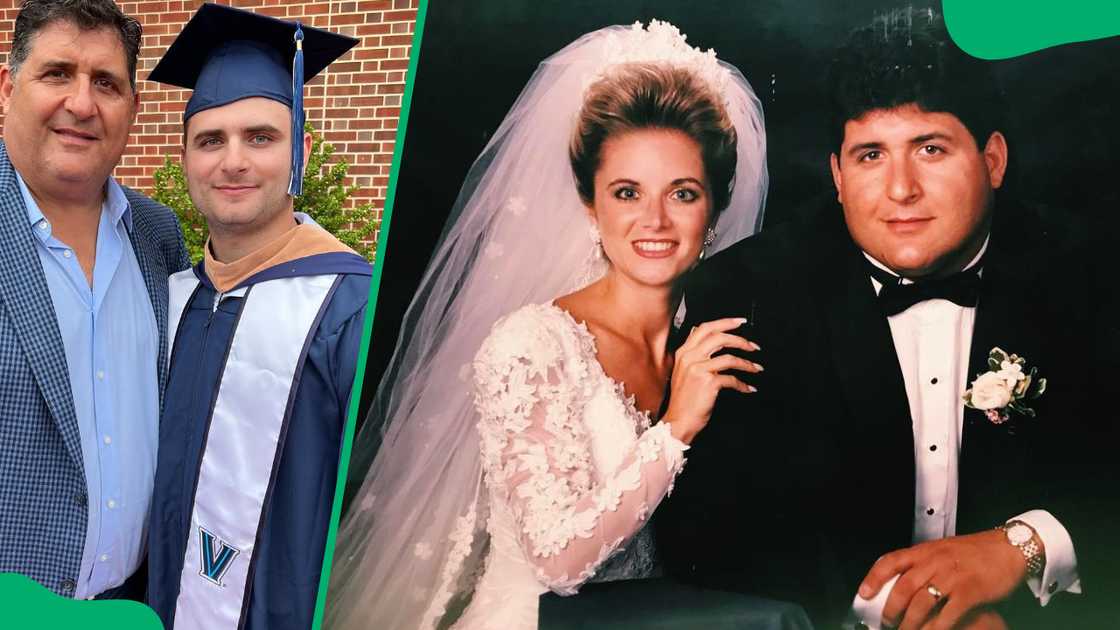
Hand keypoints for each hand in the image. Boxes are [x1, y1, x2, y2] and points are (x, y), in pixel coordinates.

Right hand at [661, 317, 759, 443]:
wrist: (678, 421)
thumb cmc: (683, 399)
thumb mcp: (683, 371)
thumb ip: (693, 353)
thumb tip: (704, 334)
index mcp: (683, 352)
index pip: (705, 328)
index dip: (725, 322)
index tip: (740, 322)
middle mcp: (689, 357)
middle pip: (719, 337)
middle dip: (740, 340)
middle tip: (753, 346)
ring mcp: (698, 369)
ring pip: (729, 357)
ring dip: (747, 363)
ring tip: (756, 368)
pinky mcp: (708, 383)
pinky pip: (732, 379)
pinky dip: (743, 384)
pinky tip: (748, 389)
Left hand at [859, 530, 1025, 629]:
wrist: (1009, 548)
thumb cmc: (976, 551)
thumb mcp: (943, 550)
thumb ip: (923, 563)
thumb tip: (902, 580)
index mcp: (925, 551)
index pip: (890, 561)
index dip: (873, 578)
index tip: (864, 594)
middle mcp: (935, 562)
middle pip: (903, 588)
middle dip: (891, 610)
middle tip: (885, 623)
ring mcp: (952, 577)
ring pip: (921, 604)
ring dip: (910, 623)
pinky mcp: (970, 592)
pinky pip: (947, 614)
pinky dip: (936, 628)